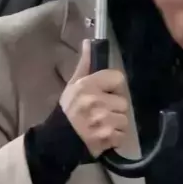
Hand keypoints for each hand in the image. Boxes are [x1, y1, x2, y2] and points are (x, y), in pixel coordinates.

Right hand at [59, 39, 128, 156]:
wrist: (58, 141)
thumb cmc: (68, 111)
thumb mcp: (73, 85)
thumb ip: (85, 65)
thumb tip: (89, 42)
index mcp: (87, 85)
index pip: (119, 78)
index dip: (114, 87)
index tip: (106, 93)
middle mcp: (96, 101)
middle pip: (123, 102)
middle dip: (115, 108)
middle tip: (101, 113)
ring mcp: (102, 120)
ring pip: (124, 119)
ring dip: (116, 124)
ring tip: (102, 126)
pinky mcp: (107, 137)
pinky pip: (122, 135)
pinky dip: (115, 138)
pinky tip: (103, 136)